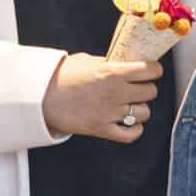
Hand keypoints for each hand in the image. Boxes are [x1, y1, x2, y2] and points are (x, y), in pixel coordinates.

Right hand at [42, 53, 162, 144]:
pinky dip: (135, 130)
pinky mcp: (102, 129)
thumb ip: (107, 63)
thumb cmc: (60, 77)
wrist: (41, 98)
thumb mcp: (86, 61)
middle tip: (138, 87)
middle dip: (146, 88)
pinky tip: (131, 124)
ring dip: (140, 109)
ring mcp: (110, 113)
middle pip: (151, 91)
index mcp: (113, 72)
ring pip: (145, 113)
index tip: (152, 71)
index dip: (154, 70)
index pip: (150, 71)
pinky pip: (131, 134)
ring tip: (131, 105)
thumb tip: (122, 63)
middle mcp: (116, 93)